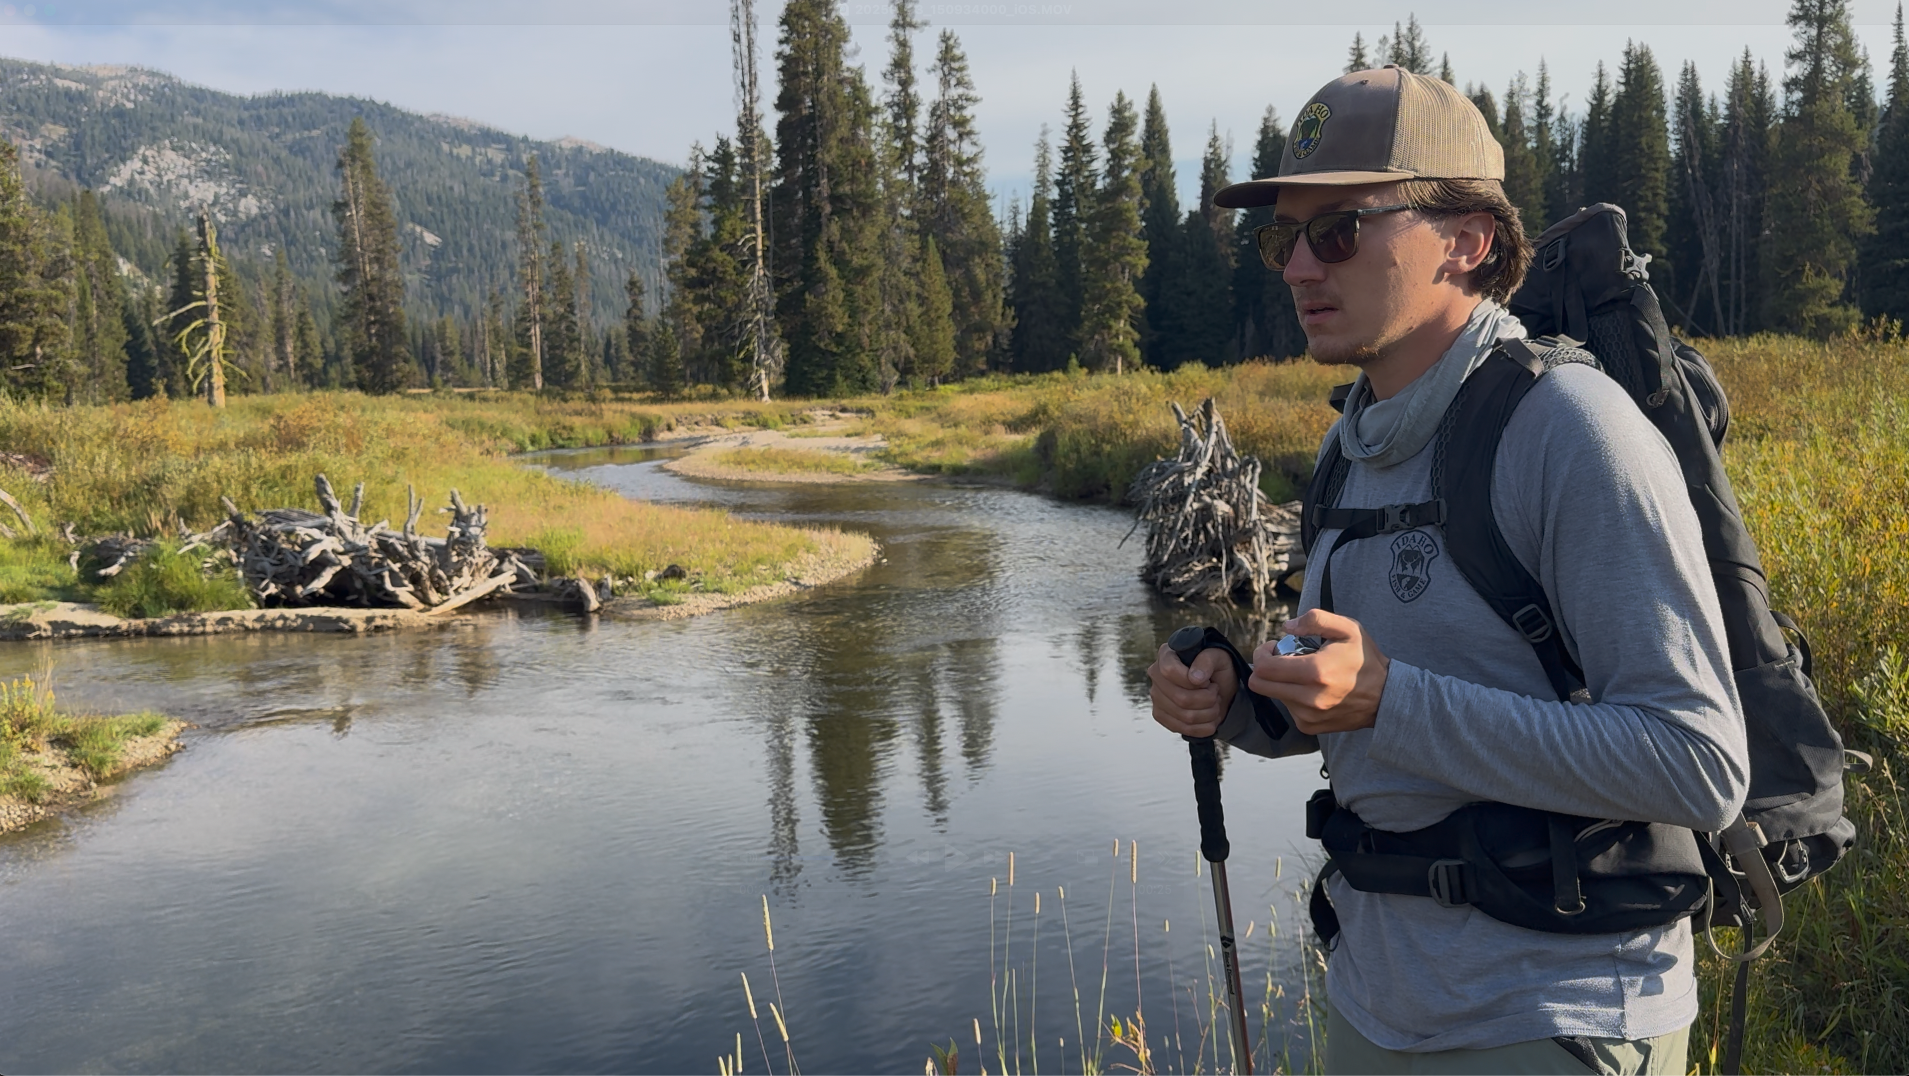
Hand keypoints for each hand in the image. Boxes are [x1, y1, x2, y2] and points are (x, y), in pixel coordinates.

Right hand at [1148, 643, 1238, 738]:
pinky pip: (1183, 729)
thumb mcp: (1219, 657)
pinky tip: (1210, 717)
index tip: (1207, 681)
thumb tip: (1195, 678)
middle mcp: (1156, 675)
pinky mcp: (1160, 715)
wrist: (1218, 687)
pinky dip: (1204, 727)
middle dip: (1208, 699)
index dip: (1192, 681)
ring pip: (1185, 716)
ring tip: (1214, 704)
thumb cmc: (1216, 668)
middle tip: (1215, 693)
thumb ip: (1207, 661)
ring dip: (1209, 713)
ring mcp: (1156, 697)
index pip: (1169, 670)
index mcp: (1167, 655)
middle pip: (1180, 698)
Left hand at [1248, 609, 1389, 735]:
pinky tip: (1312, 689)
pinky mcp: (1309, 727)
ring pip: (1273, 695)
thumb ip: (1315, 619)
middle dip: (1265, 668)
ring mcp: (1308, 716)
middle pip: (1260, 685)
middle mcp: (1308, 698)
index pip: (1264, 668)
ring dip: (1281, 682)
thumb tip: (1286, 627)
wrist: (1385, 697)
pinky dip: (1293, 697)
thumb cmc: (1364, 659)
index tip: (1274, 647)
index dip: (1262, 654)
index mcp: (1315, 672)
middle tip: (1282, 659)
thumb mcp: (1348, 628)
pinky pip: (1287, 708)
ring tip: (1305, 674)